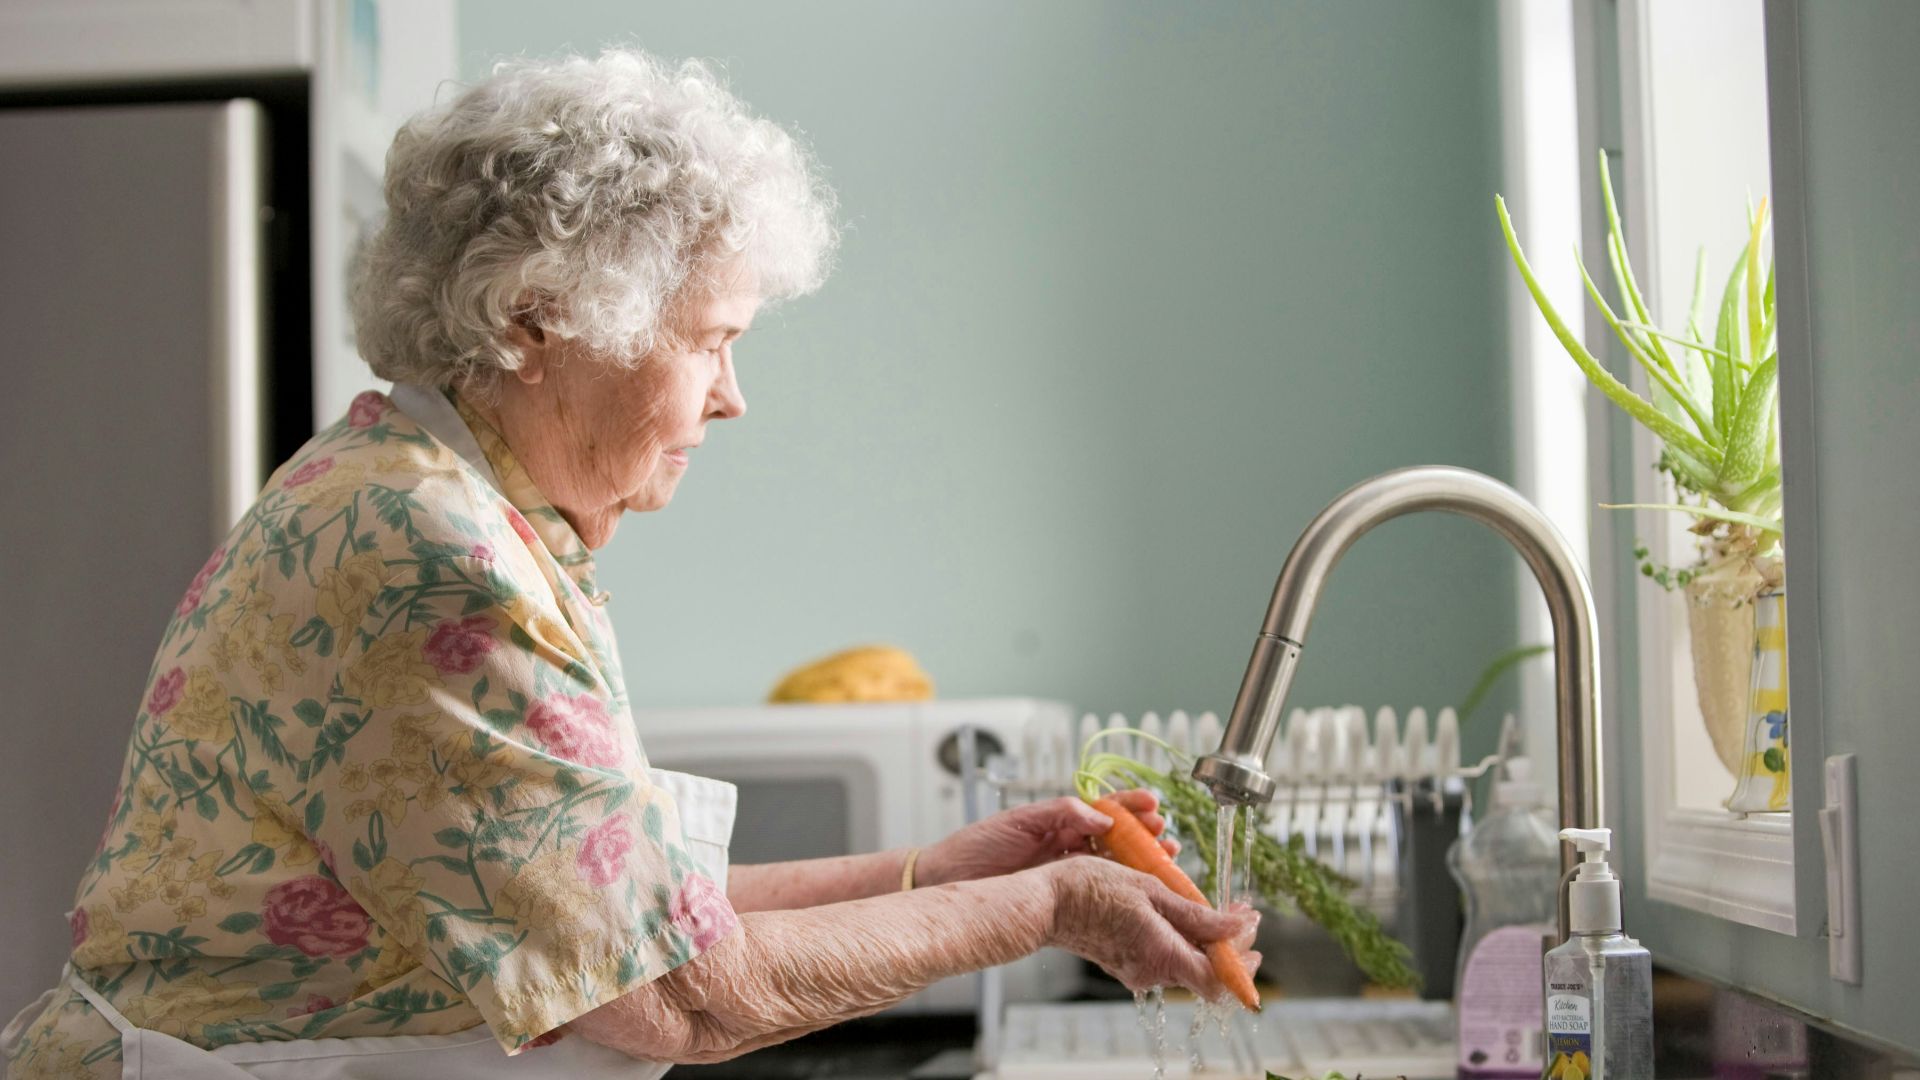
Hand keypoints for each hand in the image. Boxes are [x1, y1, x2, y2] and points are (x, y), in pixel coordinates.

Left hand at [915, 790, 1176, 886]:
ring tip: (1165, 858)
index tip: (1153, 805)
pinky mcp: (1061, 896)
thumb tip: (1101, 815)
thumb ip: (1060, 813)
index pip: (1103, 808)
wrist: (947, 881)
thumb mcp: (1018, 821)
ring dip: (1141, 860)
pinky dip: (1121, 887)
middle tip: (1165, 836)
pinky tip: (1139, 887)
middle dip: (1144, 834)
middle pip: (1117, 837)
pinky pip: (1097, 889)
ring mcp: (1065, 871)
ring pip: (1113, 864)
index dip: (1129, 806)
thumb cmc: (975, 847)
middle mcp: (1066, 844)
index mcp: (1057, 820)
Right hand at [1043, 857, 1260, 999]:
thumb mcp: (1150, 890)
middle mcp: (1151, 972)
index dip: (1242, 961)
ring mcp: (1137, 970)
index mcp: (1162, 955)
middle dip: (1229, 944)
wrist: (1045, 902)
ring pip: (1186, 962)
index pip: (1219, 980)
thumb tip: (1237, 927)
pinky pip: (1164, 955)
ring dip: (1205, 938)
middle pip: (1205, 971)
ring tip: (1211, 907)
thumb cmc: (1091, 889)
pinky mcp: (1125, 963)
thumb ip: (1196, 915)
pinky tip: (1179, 912)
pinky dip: (1181, 938)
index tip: (1252, 929)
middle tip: (1239, 914)